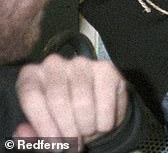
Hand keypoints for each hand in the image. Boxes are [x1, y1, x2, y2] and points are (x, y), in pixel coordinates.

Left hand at [13, 55, 127, 147]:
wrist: (93, 111)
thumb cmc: (61, 121)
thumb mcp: (44, 130)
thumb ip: (31, 134)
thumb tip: (20, 132)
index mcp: (31, 76)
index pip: (32, 95)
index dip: (42, 123)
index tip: (54, 145)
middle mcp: (54, 64)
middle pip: (58, 99)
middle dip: (68, 130)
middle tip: (73, 146)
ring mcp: (81, 63)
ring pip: (82, 101)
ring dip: (86, 127)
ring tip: (87, 133)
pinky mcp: (106, 68)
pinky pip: (105, 100)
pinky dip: (104, 120)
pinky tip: (102, 124)